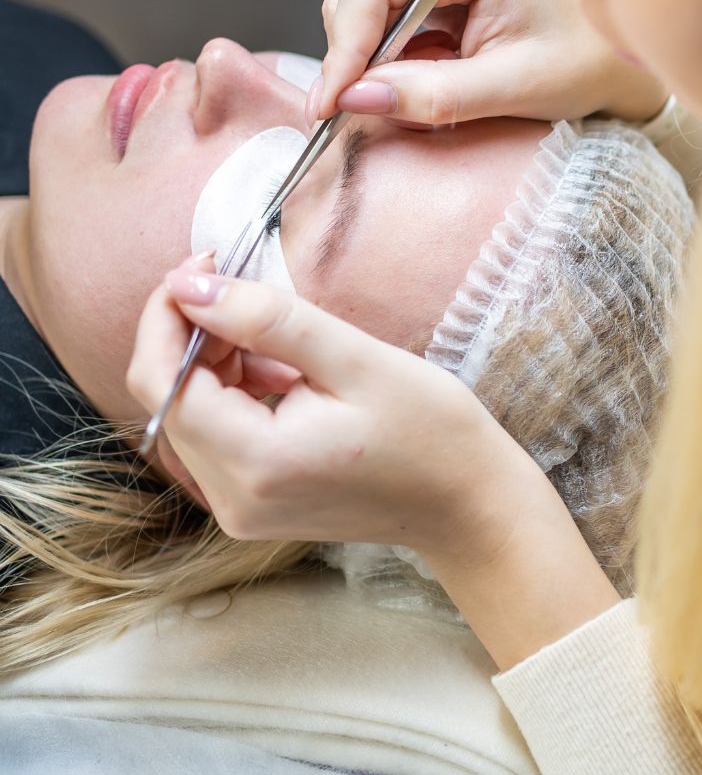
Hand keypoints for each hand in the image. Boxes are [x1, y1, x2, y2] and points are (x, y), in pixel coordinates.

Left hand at [129, 259, 623, 667]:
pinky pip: (214, 438)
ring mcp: (240, 509)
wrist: (467, 505)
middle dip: (191, 332)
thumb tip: (192, 288)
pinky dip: (231, 392)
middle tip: (242, 284)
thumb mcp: (355, 357)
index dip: (167, 314)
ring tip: (276, 336)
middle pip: (167, 398)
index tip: (205, 265)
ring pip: (187, 415)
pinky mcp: (251, 506)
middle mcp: (234, 498)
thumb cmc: (430, 432)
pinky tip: (279, 372)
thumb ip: (266, 319)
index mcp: (257, 462)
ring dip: (212, 361)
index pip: (162, 381)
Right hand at [314, 0, 665, 127]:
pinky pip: (391, 10)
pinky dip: (393, 52)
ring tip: (412, 99)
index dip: (342, 50)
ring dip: (375, 58)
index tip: (327, 106)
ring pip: (369, 4)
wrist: (622, 50)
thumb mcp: (513, 89)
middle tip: (363, 115)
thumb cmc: (587, 61)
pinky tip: (421, 79)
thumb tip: (355, 100)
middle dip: (356, 58)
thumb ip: (433, 96)